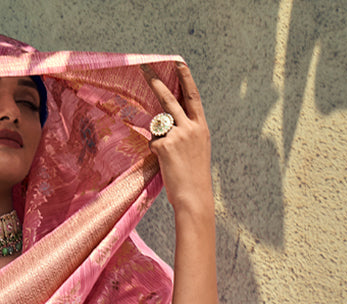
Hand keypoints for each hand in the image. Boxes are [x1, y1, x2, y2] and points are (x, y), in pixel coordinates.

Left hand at [142, 62, 213, 217]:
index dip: (185, 79)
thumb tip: (168, 124)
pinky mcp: (164, 146)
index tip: (179, 63)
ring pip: (159, 124)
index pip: (192, 97)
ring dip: (158, 135)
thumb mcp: (197, 149)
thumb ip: (187, 132)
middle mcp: (190, 127)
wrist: (194, 196)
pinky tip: (165, 164)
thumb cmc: (194, 177)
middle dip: (157, 84)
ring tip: (171, 155)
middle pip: (170, 101)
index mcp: (201, 127)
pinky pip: (153, 143)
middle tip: (146, 69)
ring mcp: (177, 136)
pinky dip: (156, 152)